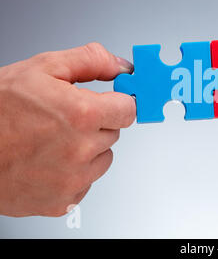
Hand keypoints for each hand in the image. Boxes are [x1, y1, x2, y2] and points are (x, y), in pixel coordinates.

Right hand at [0, 43, 135, 216]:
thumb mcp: (42, 68)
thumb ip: (89, 61)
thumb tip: (120, 64)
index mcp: (82, 115)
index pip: (129, 110)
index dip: (117, 102)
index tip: (110, 101)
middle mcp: (81, 151)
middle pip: (114, 133)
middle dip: (97, 123)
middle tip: (65, 118)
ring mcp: (72, 180)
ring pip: (102, 158)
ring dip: (87, 149)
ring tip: (53, 140)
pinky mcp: (62, 202)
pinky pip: (85, 182)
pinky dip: (73, 172)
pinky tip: (48, 160)